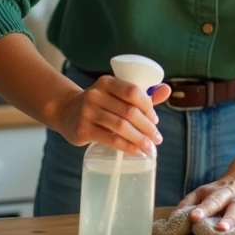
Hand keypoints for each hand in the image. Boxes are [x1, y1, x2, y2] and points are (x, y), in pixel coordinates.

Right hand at [52, 76, 171, 156]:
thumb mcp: (116, 94)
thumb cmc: (100, 103)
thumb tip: (167, 90)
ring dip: (140, 139)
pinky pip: (111, 140)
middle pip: (129, 112)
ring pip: (121, 127)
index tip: (155, 120)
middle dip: (147, 127)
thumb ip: (141, 94)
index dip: (148, 107)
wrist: (67, 112)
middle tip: (157, 138)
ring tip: (150, 147)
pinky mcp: (83, 130)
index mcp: (106, 82)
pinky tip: (137, 151)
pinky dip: (128, 146)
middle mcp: (95, 95)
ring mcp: (87, 112)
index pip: (133, 92)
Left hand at [177, 175, 234, 231]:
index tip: (193, 217)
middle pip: (220, 201)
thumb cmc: (219, 194)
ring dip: (231, 219)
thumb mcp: (203, 193)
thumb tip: (170, 218)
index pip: (205, 200)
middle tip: (213, 226)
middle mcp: (228, 194)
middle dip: (215, 213)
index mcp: (213, 192)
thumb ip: (188, 203)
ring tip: (225, 229)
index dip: (200, 209)